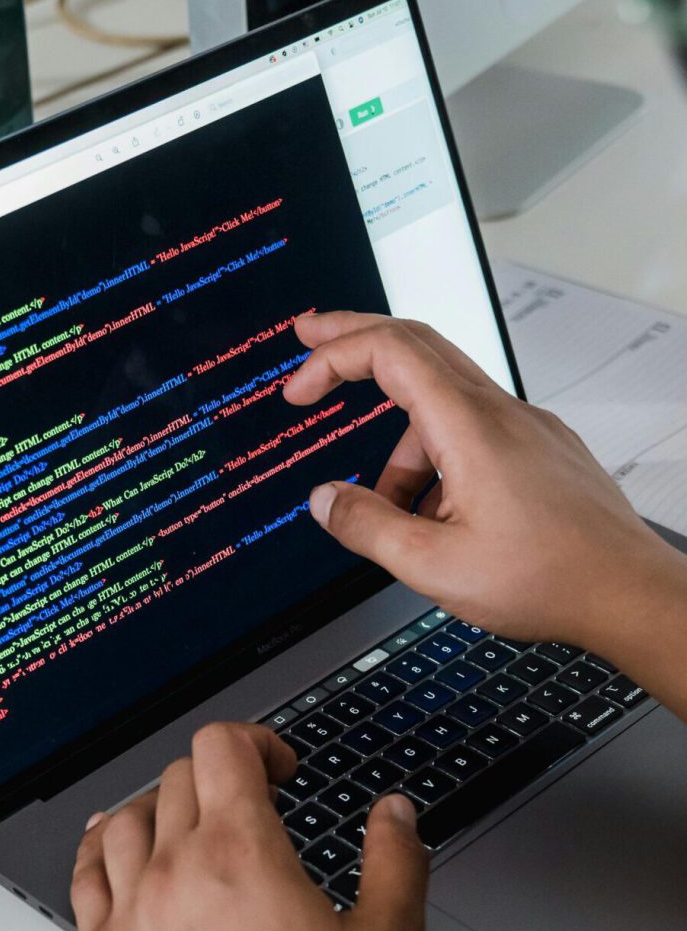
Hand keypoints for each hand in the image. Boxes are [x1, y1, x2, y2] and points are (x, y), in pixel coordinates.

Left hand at [71, 723, 427, 930]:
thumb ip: (395, 866)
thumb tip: (395, 813)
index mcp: (239, 853)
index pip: (221, 744)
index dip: (257, 741)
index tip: (281, 769)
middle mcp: (175, 870)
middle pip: (180, 773)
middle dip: (223, 777)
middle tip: (254, 805)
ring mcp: (132, 911)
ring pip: (128, 814)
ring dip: (163, 807)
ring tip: (194, 823)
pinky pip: (85, 873)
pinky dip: (99, 845)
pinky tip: (113, 843)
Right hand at [283, 312, 682, 653]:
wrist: (631, 595)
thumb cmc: (552, 579)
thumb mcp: (434, 566)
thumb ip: (367, 527)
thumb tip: (324, 500)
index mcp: (469, 427)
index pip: (390, 351)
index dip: (332, 357)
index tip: (299, 388)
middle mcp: (499, 412)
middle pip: (415, 343)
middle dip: (353, 337)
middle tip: (310, 335)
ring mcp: (522, 426)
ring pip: (438, 402)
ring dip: (395, 445)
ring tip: (388, 510)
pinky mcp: (535, 448)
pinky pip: (467, 430)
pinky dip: (431, 456)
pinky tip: (434, 512)